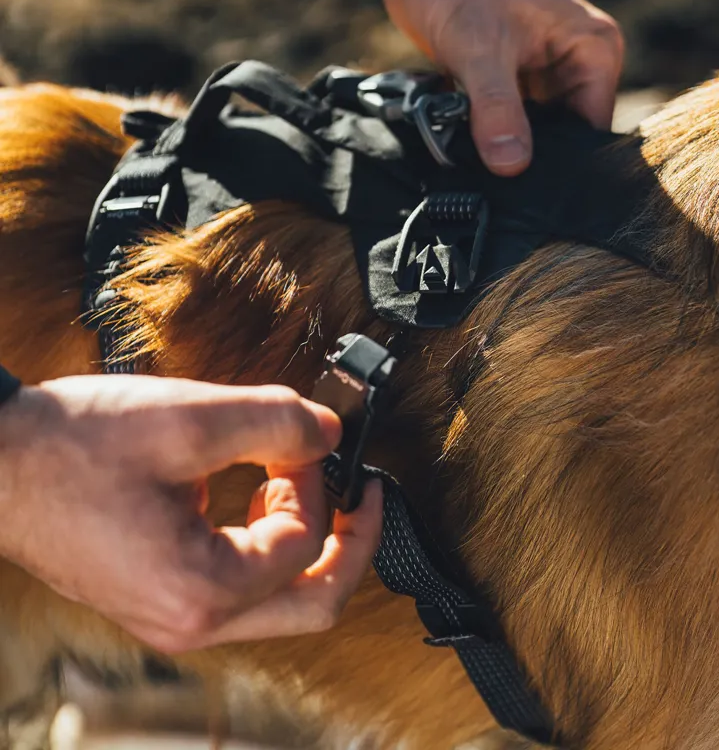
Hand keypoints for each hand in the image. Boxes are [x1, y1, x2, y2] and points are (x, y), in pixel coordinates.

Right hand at [0, 375, 382, 653]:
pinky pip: (244, 582)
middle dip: (349, 541)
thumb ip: (279, 422)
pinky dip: (267, 540)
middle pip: (314, 602)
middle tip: (361, 494)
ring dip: (305, 538)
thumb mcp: (191, 419)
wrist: (0, 461)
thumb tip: (331, 431)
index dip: (320, 483)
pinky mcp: (165, 593)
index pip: (304, 544)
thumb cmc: (73, 446)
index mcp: (201, 591)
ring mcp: (176, 614)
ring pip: (281, 598)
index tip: (308, 440)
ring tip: (295, 481)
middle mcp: (191, 620)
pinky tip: (259, 496)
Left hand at [376, 0, 623, 175]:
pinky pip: (508, 127)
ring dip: (505, 150)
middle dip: (531, 159)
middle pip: (564, 137)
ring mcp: (544, 78)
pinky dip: (489, 139)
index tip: (530, 189)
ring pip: (532, 135)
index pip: (592, 128)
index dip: (563, 162)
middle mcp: (576, 65)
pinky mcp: (513, 86)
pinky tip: (470, 151)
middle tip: (498, 179)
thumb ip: (498, 108)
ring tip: (480, 162)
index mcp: (592, 50)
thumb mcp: (481, 50)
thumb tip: (511, 165)